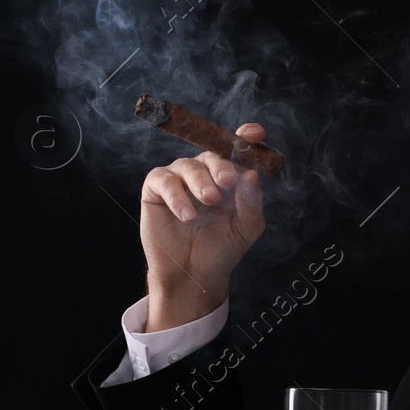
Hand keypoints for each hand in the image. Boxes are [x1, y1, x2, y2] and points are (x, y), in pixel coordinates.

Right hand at [139, 123, 266, 330]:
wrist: (194, 275)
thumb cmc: (220, 250)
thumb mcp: (245, 228)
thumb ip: (251, 202)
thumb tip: (251, 174)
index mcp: (227, 179)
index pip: (236, 151)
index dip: (245, 138)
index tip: (254, 134)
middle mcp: (203, 174)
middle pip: (212, 155)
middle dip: (221, 166)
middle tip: (227, 183)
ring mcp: (179, 180)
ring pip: (188, 165)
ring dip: (200, 182)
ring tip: (208, 202)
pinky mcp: (156, 190)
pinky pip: (163, 180)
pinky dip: (176, 194)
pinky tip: (186, 214)